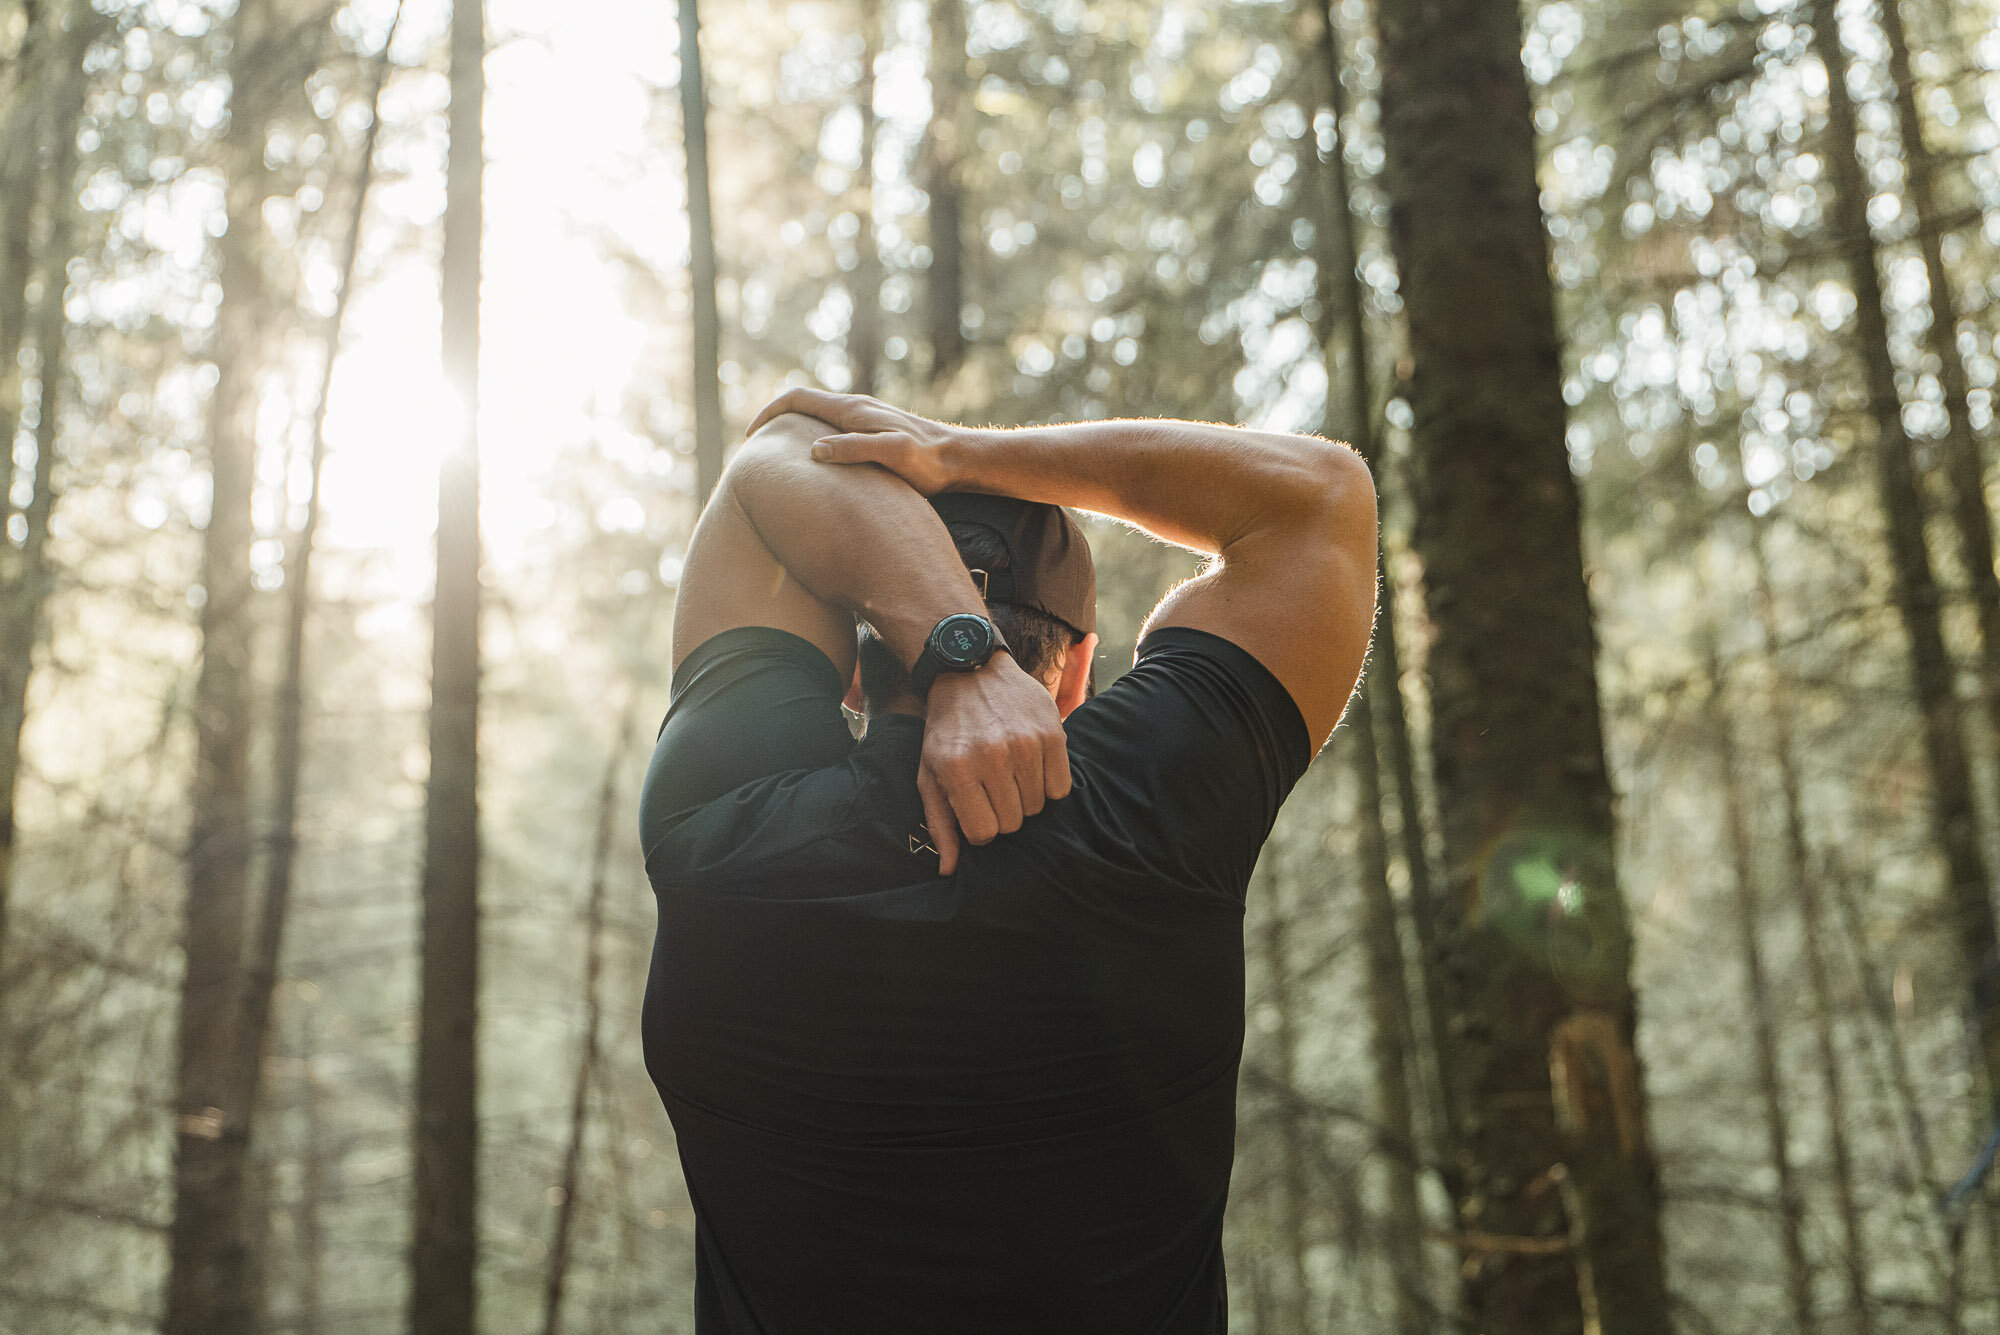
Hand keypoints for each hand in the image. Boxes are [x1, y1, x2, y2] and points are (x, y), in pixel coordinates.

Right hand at [748, 387, 961, 494]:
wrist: (960, 460)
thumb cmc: (929, 461)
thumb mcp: (892, 455)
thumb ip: (854, 449)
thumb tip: (813, 449)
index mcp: (853, 410)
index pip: (797, 399)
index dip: (768, 414)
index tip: (750, 437)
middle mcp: (856, 410)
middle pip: (804, 407)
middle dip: (776, 424)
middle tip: (758, 453)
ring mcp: (865, 421)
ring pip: (818, 421)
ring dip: (795, 434)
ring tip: (780, 462)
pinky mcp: (874, 434)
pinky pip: (834, 433)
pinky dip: (815, 443)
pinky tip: (818, 469)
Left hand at [915, 653, 1071, 874]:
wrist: (970, 670)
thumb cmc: (947, 729)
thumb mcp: (929, 773)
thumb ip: (940, 824)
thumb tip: (948, 871)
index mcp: (957, 769)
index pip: (984, 833)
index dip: (981, 825)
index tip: (976, 806)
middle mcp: (992, 756)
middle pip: (1013, 823)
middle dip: (1003, 812)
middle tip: (993, 786)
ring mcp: (1026, 744)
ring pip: (1038, 807)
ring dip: (1025, 797)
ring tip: (1011, 771)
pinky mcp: (1052, 733)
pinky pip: (1061, 788)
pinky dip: (1048, 783)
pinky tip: (1032, 764)